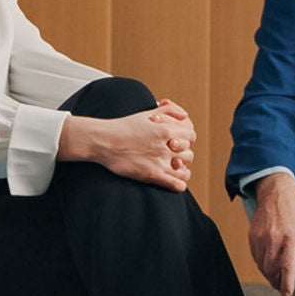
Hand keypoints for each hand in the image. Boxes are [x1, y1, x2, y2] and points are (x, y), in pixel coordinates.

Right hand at [60, 103, 193, 190]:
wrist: (103, 140)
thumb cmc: (123, 127)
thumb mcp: (147, 113)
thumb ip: (169, 111)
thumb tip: (185, 116)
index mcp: (166, 129)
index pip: (191, 136)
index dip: (186, 139)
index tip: (177, 143)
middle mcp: (166, 145)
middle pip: (189, 154)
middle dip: (182, 155)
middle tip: (171, 157)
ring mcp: (160, 161)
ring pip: (185, 170)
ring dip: (180, 171)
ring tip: (171, 170)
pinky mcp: (153, 175)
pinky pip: (177, 185)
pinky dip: (177, 185)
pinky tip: (170, 181)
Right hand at [248, 173, 294, 295]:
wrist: (275, 192)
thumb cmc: (293, 209)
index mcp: (291, 237)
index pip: (287, 266)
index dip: (287, 283)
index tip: (287, 295)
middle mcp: (274, 239)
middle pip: (272, 270)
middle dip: (277, 282)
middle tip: (283, 287)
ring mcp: (261, 238)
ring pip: (262, 266)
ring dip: (269, 275)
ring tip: (276, 278)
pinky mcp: (252, 236)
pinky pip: (255, 258)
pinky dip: (261, 265)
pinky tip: (268, 265)